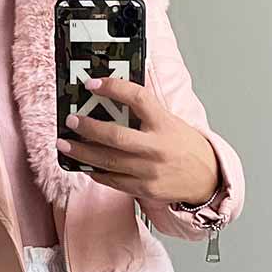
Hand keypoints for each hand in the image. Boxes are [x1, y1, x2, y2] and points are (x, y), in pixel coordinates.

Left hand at [55, 74, 220, 205]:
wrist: (206, 179)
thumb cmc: (184, 147)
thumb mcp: (170, 122)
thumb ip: (145, 113)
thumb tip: (111, 99)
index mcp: (164, 123)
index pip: (138, 99)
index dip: (114, 88)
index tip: (92, 83)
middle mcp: (157, 147)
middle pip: (116, 136)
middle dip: (88, 128)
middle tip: (71, 120)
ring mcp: (149, 171)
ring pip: (108, 161)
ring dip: (82, 153)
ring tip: (65, 144)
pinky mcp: (144, 189)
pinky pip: (112, 180)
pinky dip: (95, 172)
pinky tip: (83, 165)